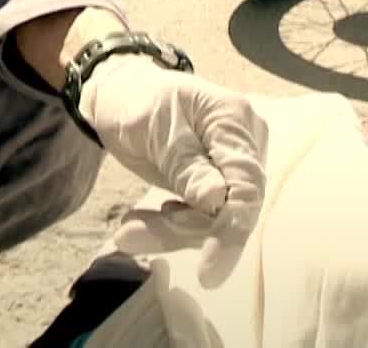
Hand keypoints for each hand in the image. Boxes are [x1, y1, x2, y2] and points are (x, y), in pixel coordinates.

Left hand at [78, 55, 267, 287]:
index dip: (231, 230)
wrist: (121, 95)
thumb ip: (186, 166)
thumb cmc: (136, 101)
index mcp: (233, 119)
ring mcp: (232, 165)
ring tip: (128, 231)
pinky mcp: (217, 184)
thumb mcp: (154, 130)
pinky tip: (139, 223)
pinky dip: (170, 227)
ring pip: (214, 219)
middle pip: (231, 207)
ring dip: (170, 231)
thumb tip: (218, 201)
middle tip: (130, 234)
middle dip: (183, 229)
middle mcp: (245, 143)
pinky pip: (202, 217)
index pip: (245, 184)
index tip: (209, 272)